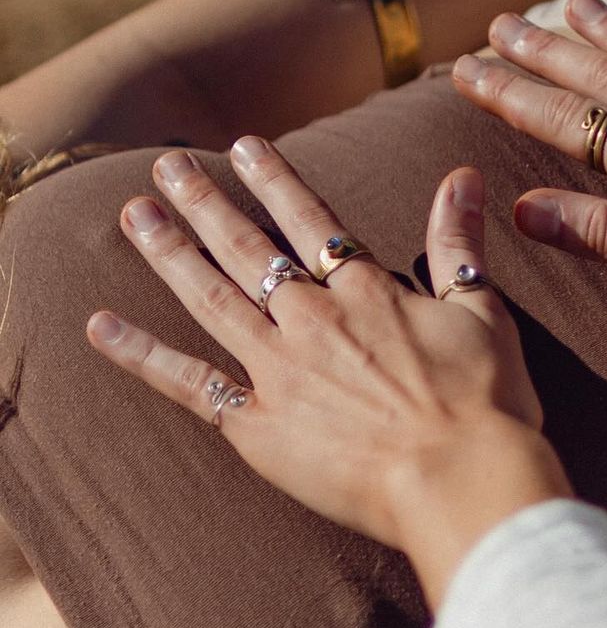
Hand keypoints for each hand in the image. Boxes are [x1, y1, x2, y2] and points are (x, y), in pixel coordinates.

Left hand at [86, 140, 569, 607]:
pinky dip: (143, 356)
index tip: (244, 147)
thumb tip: (461, 175)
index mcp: (366, 291)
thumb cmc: (483, 402)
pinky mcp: (258, 426)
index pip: (311, 220)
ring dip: (170, 253)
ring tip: (135, 215)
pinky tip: (102, 328)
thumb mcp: (481, 309)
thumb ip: (458, 241)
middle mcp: (312, 319)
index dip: (275, 180)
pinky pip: (189, 385)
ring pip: (211, 297)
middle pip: (248, 248)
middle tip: (167, 166)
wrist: (460, 481)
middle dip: (206, 203)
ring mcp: (278, 370)